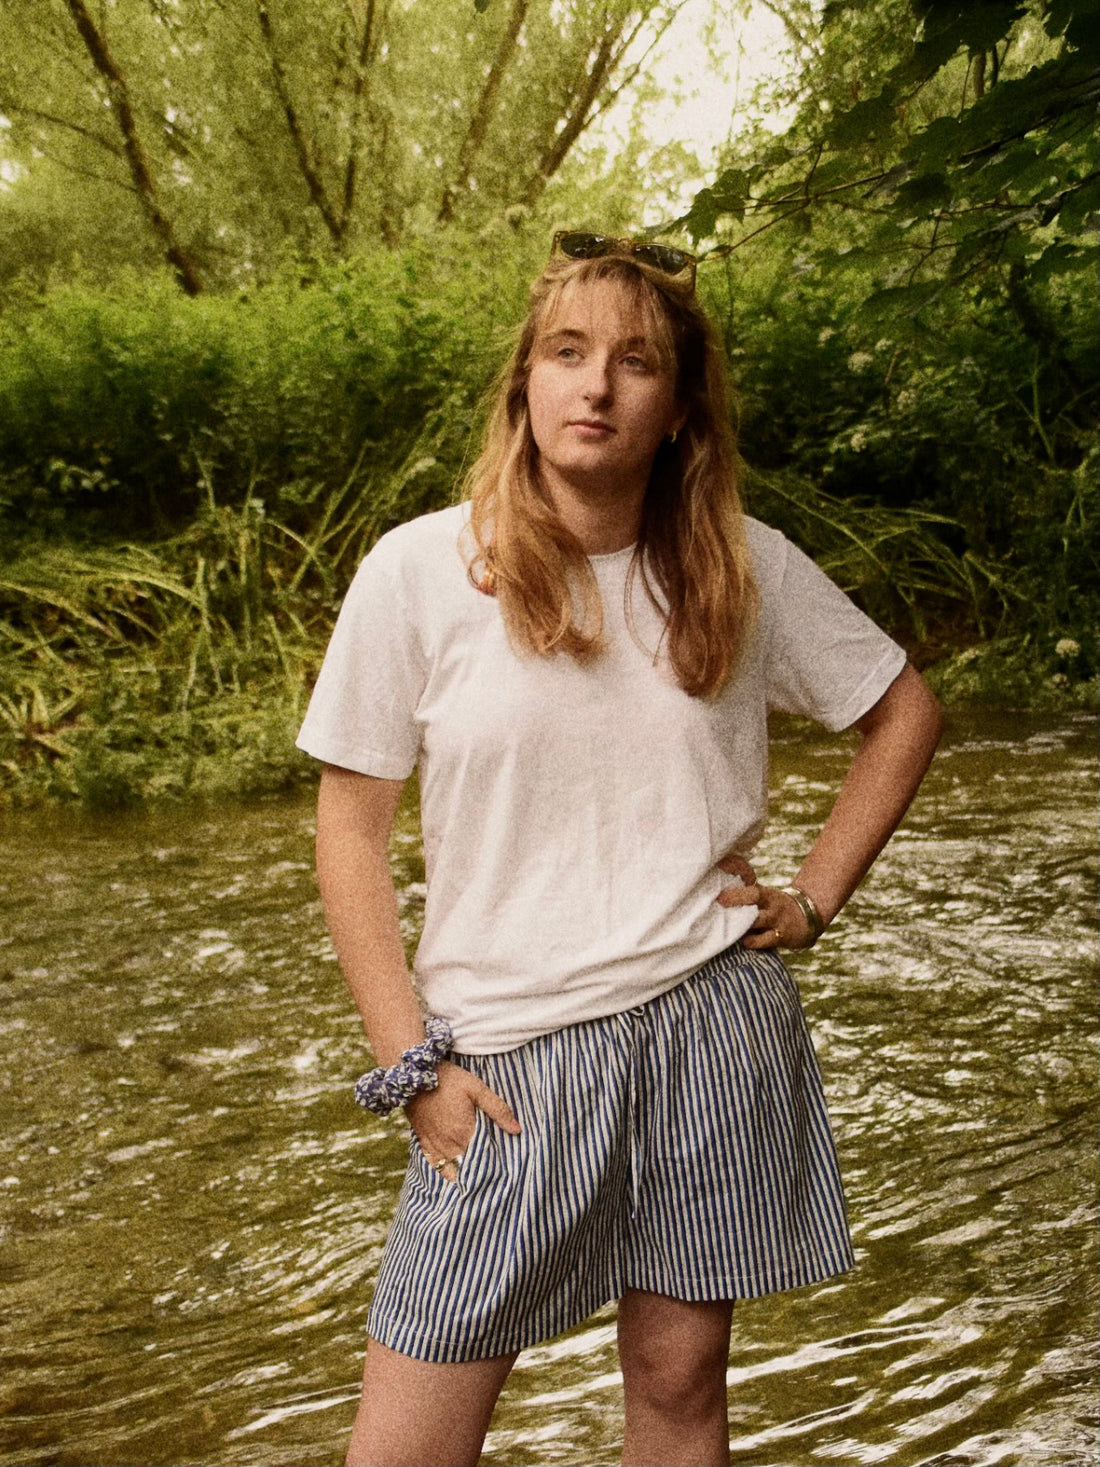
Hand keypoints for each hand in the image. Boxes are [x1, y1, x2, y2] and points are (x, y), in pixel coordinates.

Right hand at [406, 1061, 520, 1182]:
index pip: (484, 1157)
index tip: (504, 1166)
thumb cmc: (448, 1080)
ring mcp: (435, 1143)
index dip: (494, 1163)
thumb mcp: (476, 1089)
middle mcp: (449, 1143)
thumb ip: (497, 1109)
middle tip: (495, 1173)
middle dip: (481, 1169)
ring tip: (478, 1176)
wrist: (413, 1075)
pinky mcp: (423, 1140)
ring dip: (465, 1172)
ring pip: (453, 1168)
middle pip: (469, 1165)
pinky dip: (446, 1172)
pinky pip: (435, 1164)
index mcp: (465, 1132)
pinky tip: (454, 1176)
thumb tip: (517, 1130)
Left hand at [715, 852, 816, 950]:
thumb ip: (743, 891)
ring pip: (759, 919)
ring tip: (726, 925)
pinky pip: (766, 940)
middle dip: (736, 899)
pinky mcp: (780, 937)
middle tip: (719, 903)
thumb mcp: (763, 895)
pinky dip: (753, 942)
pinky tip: (744, 942)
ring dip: (742, 923)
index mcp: (765, 894)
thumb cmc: (773, 906)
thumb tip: (719, 876)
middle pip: (755, 896)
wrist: (805, 918)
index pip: (750, 888)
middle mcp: (770, 904)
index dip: (735, 891)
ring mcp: (776, 920)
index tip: (718, 895)